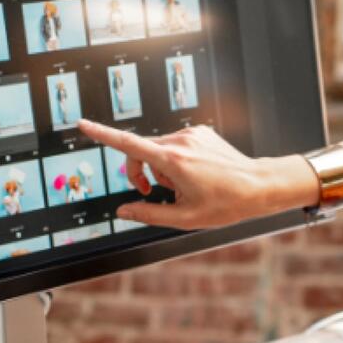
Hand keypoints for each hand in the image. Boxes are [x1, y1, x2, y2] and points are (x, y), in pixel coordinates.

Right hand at [76, 120, 317, 228]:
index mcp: (174, 160)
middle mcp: (180, 141)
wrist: (259, 186)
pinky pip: (175, 145)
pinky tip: (194, 175)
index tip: (83, 125)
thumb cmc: (226, 204)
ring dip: (160, 168)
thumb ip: (148, 213)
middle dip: (140, 173)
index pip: (129, 145)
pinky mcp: (200, 132)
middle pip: (140, 151)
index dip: (102, 135)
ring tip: (182, 187)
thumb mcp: (184, 218)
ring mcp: (191, 134)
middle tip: (152, 194)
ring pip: (158, 149)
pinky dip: (174, 160)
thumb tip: (123, 211)